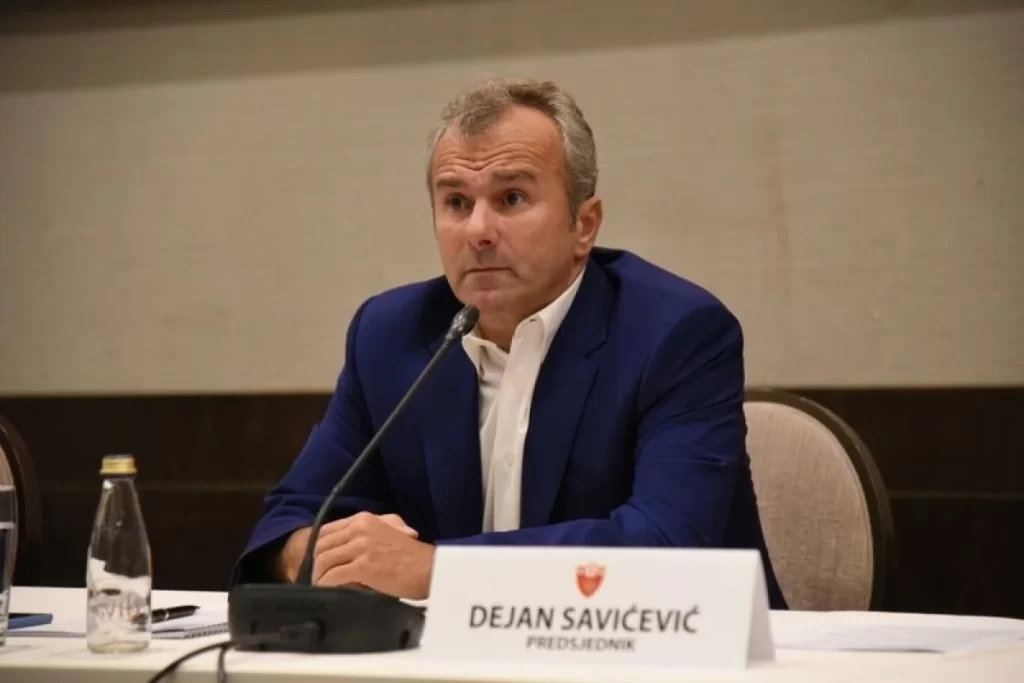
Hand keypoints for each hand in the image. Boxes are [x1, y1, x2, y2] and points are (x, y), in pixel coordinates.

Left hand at [277, 514, 418, 583]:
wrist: (429, 569)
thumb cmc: (413, 557)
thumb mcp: (390, 532)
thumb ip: (370, 532)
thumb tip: (349, 545)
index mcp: (364, 519)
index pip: (327, 530)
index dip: (317, 547)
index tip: (315, 561)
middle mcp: (360, 529)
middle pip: (321, 545)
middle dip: (314, 563)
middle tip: (314, 577)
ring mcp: (360, 546)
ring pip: (324, 559)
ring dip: (318, 575)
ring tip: (319, 586)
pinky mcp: (362, 565)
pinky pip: (333, 575)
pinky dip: (327, 584)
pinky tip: (328, 592)